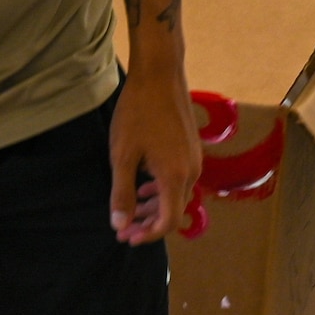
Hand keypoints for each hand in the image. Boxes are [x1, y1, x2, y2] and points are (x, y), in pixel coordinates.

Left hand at [108, 73, 200, 244]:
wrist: (160, 76)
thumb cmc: (137, 113)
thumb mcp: (122, 155)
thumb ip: (122, 193)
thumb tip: (120, 225)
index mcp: (176, 176)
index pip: (169, 221)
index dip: (148, 235)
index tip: (126, 238)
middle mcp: (192, 172)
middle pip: (173, 211)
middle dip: (148, 224)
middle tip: (122, 230)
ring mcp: (194, 160)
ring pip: (176, 195)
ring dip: (153, 207)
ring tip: (130, 212)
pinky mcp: (191, 150)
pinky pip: (179, 180)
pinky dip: (161, 191)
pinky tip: (143, 189)